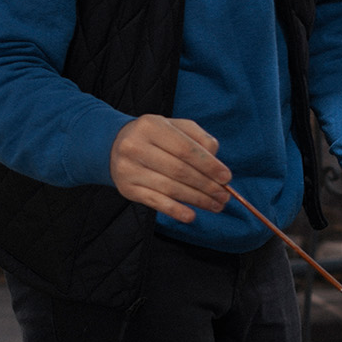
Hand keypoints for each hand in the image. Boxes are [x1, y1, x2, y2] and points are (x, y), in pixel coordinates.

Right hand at [109, 115, 230, 222]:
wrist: (115, 145)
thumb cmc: (155, 136)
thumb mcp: (175, 127)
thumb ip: (198, 138)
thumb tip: (216, 160)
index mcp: (151, 126)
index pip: (186, 148)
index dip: (208, 164)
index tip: (226, 177)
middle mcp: (136, 147)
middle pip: (179, 170)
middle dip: (206, 185)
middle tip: (224, 196)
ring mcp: (129, 170)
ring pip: (170, 188)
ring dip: (197, 200)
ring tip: (215, 205)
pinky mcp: (127, 189)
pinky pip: (155, 202)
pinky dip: (175, 210)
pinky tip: (191, 216)